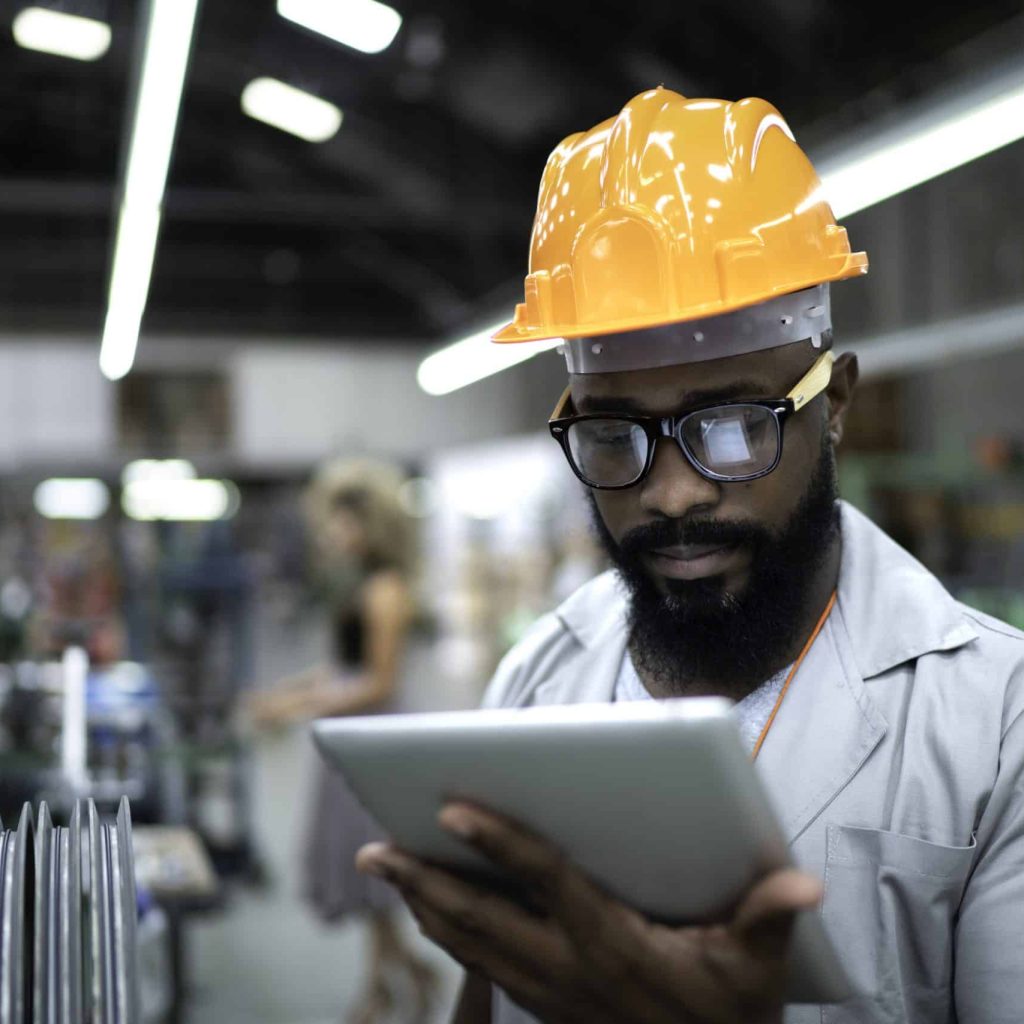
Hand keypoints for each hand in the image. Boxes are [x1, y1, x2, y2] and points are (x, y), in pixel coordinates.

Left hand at [356, 803, 820, 1023]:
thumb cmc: (731, 1015)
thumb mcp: (759, 968)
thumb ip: (771, 917)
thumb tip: (804, 884)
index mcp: (612, 945)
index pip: (545, 882)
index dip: (499, 842)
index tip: (452, 807)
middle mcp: (567, 968)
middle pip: (480, 918)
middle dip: (423, 880)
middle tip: (375, 847)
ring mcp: (548, 992)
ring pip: (469, 945)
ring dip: (422, 905)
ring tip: (383, 866)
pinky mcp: (543, 1004)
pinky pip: (479, 965)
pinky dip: (446, 933)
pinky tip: (427, 909)